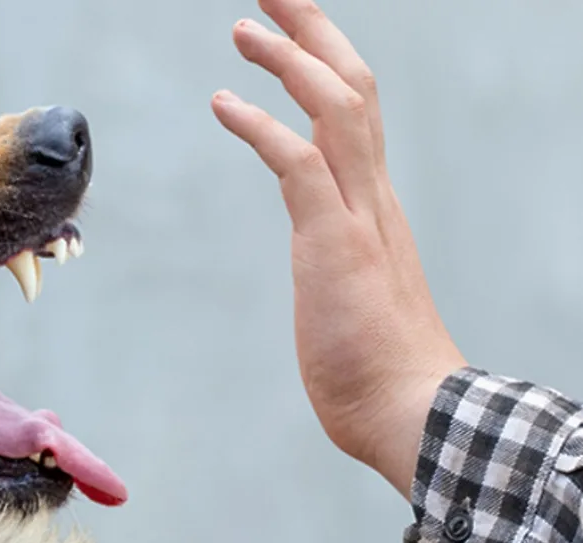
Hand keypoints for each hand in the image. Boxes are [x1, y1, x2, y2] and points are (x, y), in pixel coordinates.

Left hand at [211, 0, 466, 497]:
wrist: (411, 413)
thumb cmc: (378, 366)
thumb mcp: (352, 294)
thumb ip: (340, 262)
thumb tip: (324, 262)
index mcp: (374, 204)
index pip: (356, 111)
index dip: (323, 62)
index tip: (289, 31)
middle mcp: (373, 196)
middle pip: (353, 87)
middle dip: (312, 32)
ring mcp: (359, 215)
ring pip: (335, 108)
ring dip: (289, 60)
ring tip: (242, 27)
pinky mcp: (335, 242)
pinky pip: (298, 164)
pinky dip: (261, 125)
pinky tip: (223, 102)